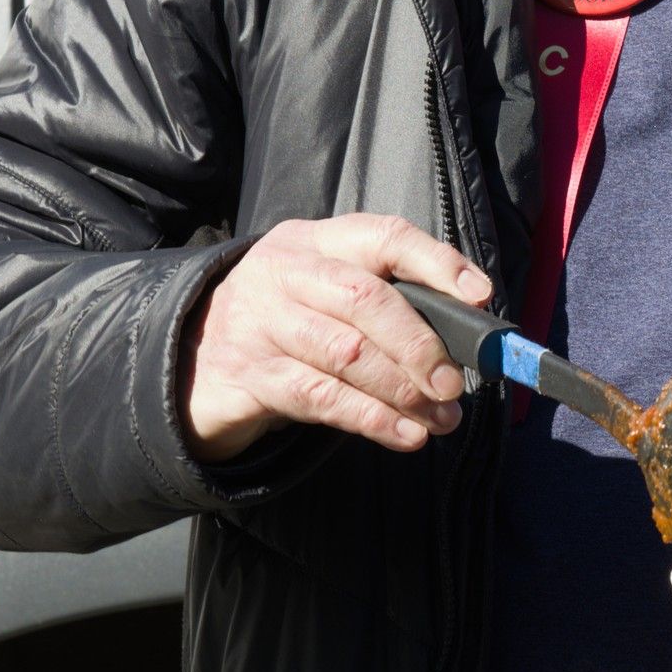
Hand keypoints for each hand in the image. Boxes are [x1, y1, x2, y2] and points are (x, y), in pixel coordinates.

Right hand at [183, 215, 490, 460]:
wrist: (193, 360)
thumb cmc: (285, 325)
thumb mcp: (325, 294)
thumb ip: (384, 301)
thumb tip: (465, 337)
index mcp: (315, 242)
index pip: (383, 236)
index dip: (436, 264)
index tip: (479, 297)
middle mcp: (284, 272)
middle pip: (366, 298)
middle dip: (420, 344)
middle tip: (453, 383)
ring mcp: (260, 321)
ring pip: (346, 353)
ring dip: (403, 391)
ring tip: (440, 418)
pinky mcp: (249, 374)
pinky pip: (321, 397)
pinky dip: (371, 418)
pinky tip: (404, 434)